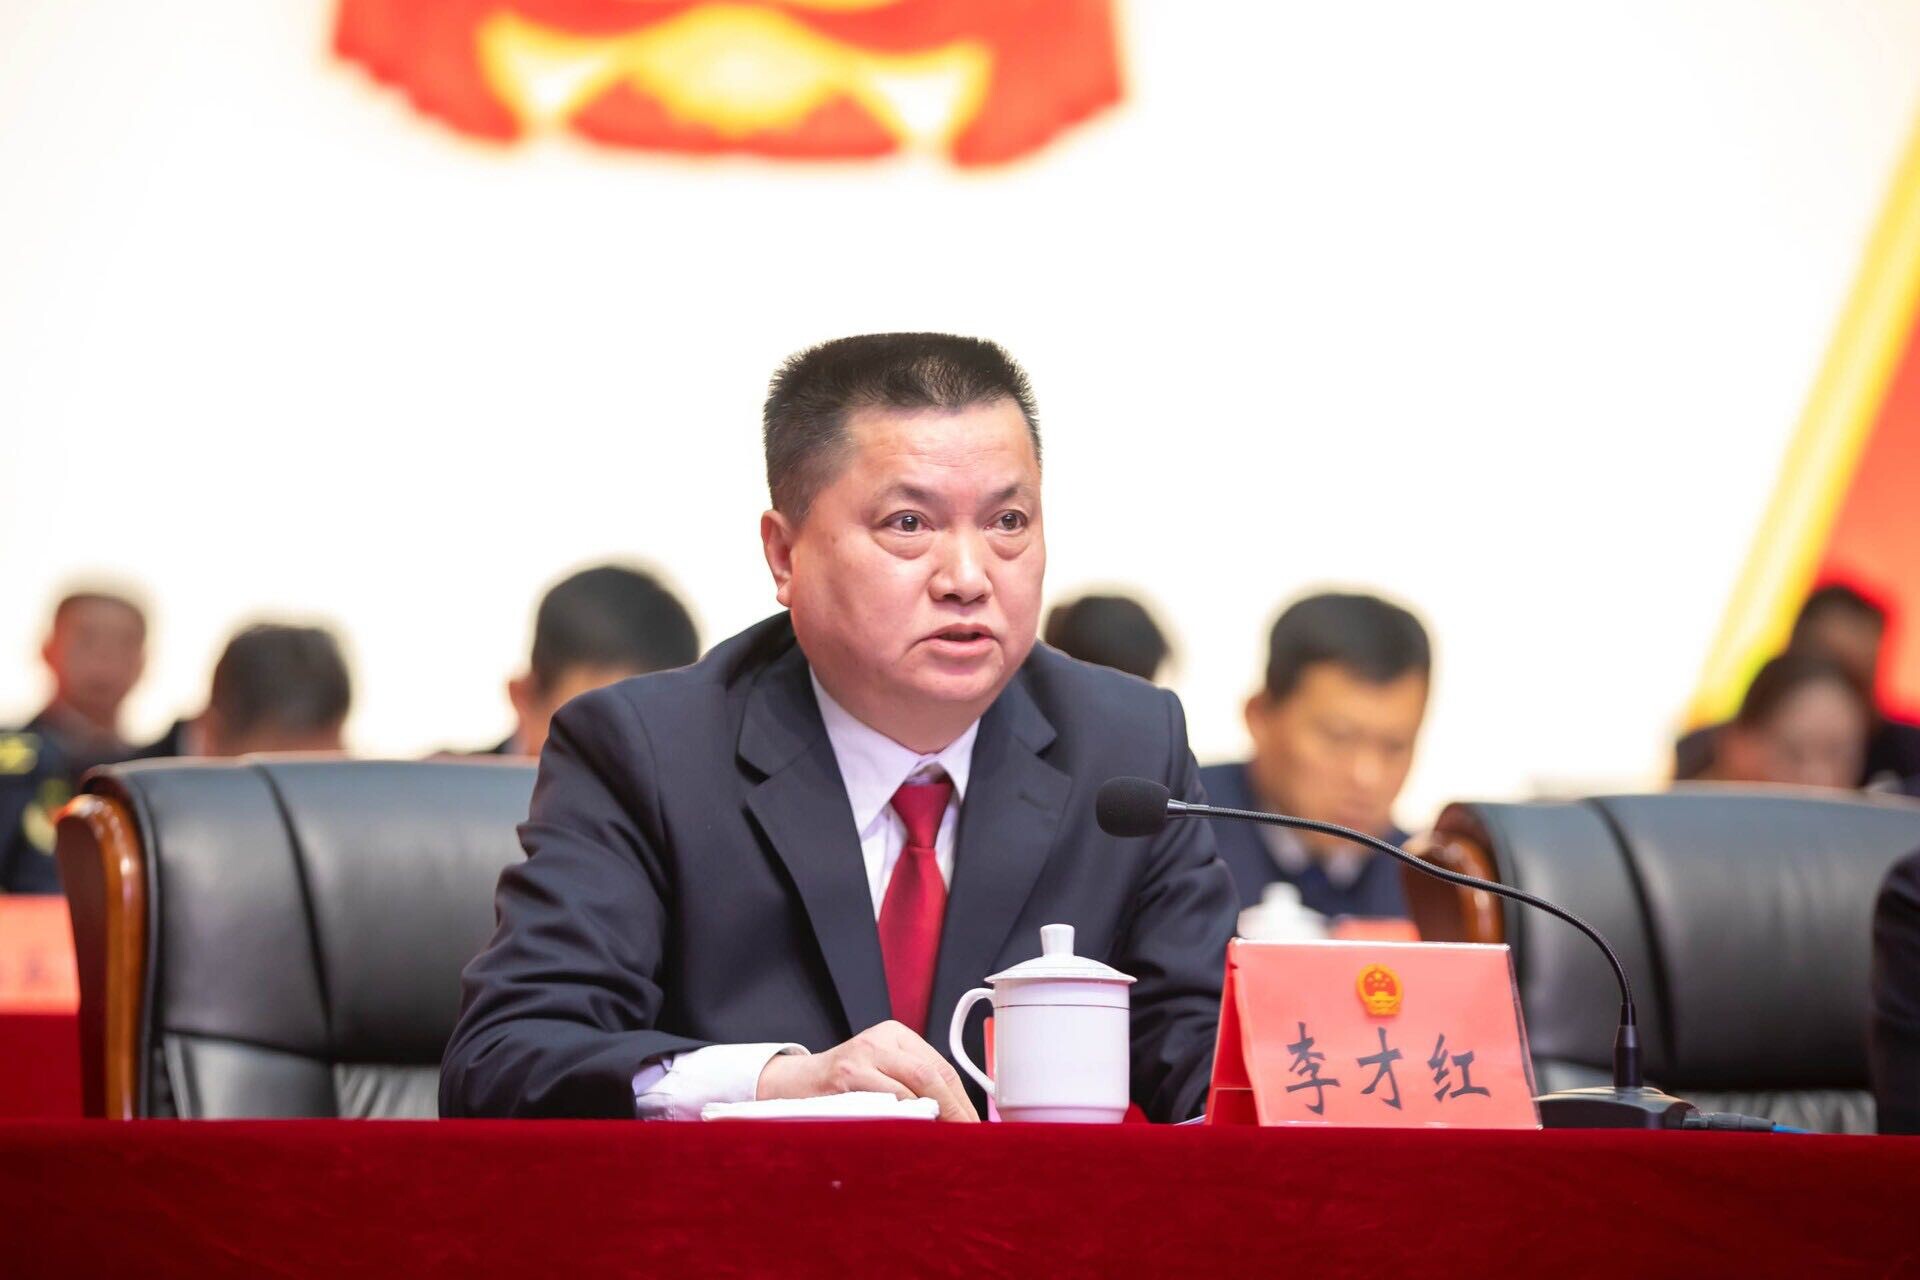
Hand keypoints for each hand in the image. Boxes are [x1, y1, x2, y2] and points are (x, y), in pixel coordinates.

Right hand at [756, 1020, 979, 1121]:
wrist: (795, 1084)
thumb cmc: (844, 1083)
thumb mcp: (881, 1069)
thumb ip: (914, 1084)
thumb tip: (958, 1119)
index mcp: (896, 1035)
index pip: (941, 1068)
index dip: (962, 1101)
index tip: (974, 1126)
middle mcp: (881, 1040)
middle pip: (932, 1074)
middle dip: (954, 1111)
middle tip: (967, 1138)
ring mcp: (862, 1056)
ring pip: (912, 1088)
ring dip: (933, 1119)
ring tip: (945, 1142)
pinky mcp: (845, 1076)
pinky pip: (885, 1102)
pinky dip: (903, 1121)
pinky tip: (913, 1137)